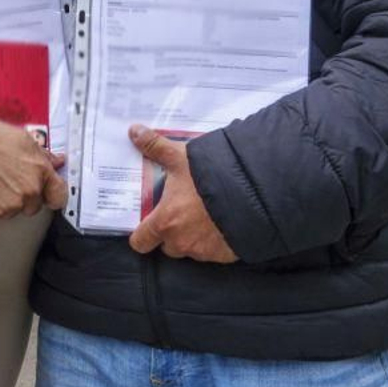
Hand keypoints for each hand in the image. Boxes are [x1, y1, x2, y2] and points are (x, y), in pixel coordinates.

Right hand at [0, 105, 67, 221]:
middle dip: (26, 195)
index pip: (59, 197)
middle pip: (34, 206)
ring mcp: (8, 206)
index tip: (48, 193)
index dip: (53, 194)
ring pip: (14, 211)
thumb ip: (43, 156)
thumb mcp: (24, 139)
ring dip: (7, 201)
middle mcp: (27, 193)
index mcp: (40, 173)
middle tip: (9, 178)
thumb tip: (55, 162)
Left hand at [127, 125, 236, 262]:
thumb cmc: (211, 176)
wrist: (252, 192)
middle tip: (180, 211)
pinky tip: (221, 222)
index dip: (141, 234)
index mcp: (165, 222)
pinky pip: (213, 252)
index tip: (147, 223)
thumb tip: (134, 131)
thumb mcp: (179, 157)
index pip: (140, 242)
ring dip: (193, 236)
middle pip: (167, 245)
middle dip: (171, 231)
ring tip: (204, 214)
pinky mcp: (224, 256)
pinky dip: (215, 241)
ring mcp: (204, 252)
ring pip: (190, 248)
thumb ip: (155, 146)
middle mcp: (181, 242)